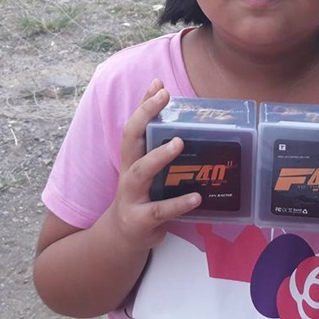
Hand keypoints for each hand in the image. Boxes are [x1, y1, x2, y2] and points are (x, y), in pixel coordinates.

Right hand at [104, 79, 201, 251]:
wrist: (122, 236)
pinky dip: (179, 203)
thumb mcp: (147, 170)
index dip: (144, 103)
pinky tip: (196, 197)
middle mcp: (128, 171)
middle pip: (130, 138)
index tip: (158, 83)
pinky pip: (160, 210)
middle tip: (163, 97)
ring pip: (142, 172)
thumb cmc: (141, 195)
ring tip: (179, 143)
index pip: (134, 124)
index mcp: (131, 157)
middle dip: (145, 115)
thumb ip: (161, 150)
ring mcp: (132, 196)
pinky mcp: (141, 219)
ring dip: (159, 156)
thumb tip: (187, 125)